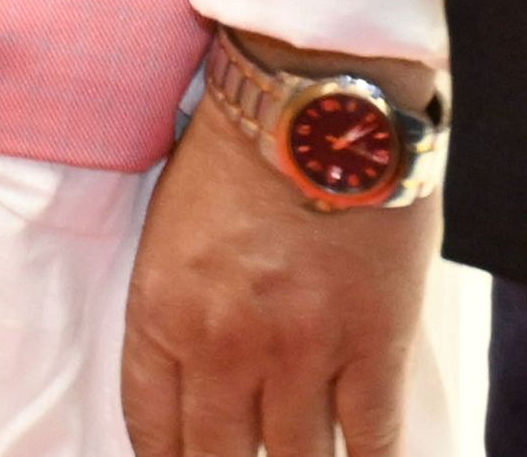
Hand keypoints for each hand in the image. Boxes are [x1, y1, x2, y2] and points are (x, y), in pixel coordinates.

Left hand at [122, 75, 432, 456]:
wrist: (315, 102)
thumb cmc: (239, 152)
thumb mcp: (170, 230)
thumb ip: (178, 307)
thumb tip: (197, 377)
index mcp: (162, 312)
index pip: (152, 428)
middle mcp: (224, 345)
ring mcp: (301, 352)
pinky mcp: (372, 346)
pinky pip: (373, 440)